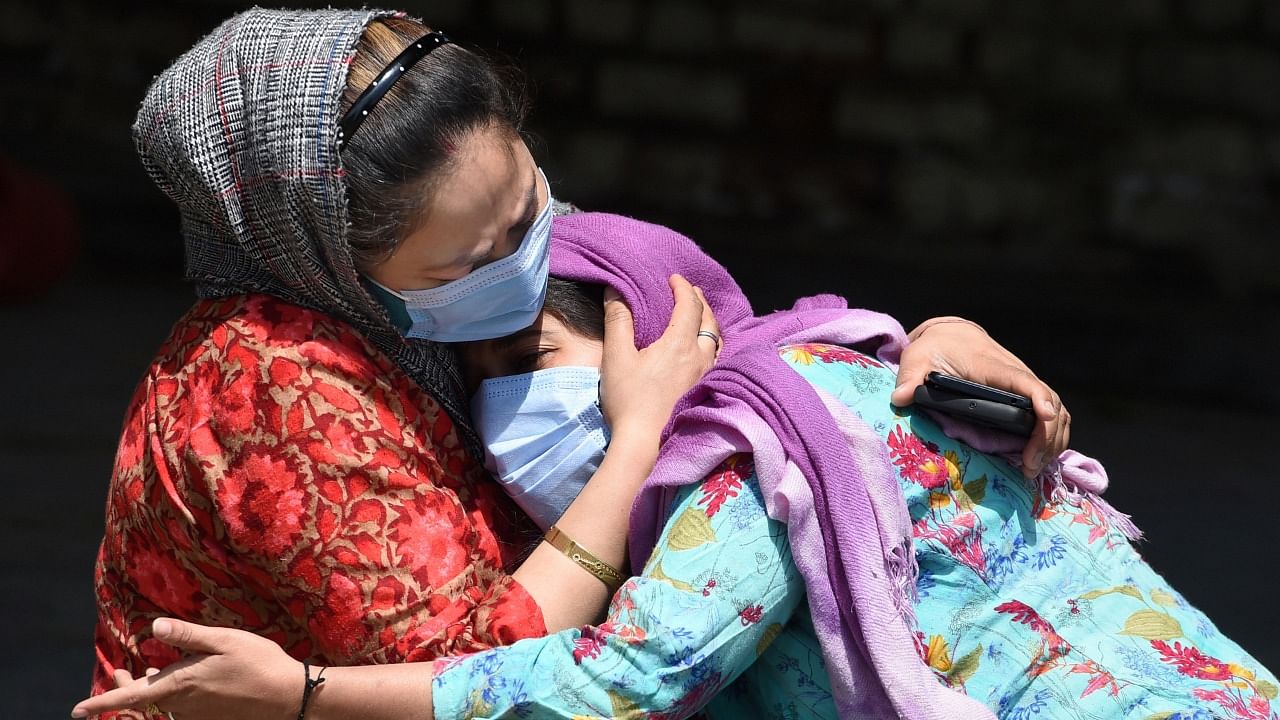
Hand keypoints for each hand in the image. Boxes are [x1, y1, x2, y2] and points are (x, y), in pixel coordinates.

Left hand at [71, 618, 299, 719]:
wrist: (288, 697)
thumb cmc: (259, 664)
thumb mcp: (225, 641)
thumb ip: (188, 635)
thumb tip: (153, 626)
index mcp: (181, 684)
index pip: (132, 696)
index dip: (102, 702)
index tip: (77, 710)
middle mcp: (183, 704)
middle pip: (144, 698)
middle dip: (124, 687)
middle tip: (115, 672)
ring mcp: (196, 713)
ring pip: (163, 701)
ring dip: (153, 686)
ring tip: (148, 670)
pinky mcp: (209, 717)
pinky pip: (181, 705)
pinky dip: (173, 692)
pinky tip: (181, 678)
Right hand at [598, 274, 718, 442]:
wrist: (645, 444)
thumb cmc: (629, 400)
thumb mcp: (617, 357)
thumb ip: (618, 321)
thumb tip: (615, 292)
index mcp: (680, 344)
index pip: (689, 305)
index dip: (683, 288)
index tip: (673, 278)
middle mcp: (701, 357)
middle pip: (709, 320)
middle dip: (700, 302)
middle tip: (690, 292)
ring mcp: (707, 376)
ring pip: (718, 340)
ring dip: (709, 322)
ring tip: (700, 316)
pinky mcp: (706, 392)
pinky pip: (718, 358)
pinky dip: (713, 344)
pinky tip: (704, 350)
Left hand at [891, 318, 1069, 477]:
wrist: (951, 337)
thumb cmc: (936, 348)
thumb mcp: (918, 359)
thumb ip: (909, 377)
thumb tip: (900, 398)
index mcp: (995, 368)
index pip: (1027, 383)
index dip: (1041, 400)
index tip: (1045, 419)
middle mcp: (1018, 376)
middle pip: (1051, 404)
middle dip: (1048, 437)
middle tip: (1031, 466)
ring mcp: (1025, 387)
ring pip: (1057, 413)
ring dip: (1052, 442)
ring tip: (1033, 469)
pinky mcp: (1024, 397)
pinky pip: (1050, 418)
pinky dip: (1050, 439)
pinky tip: (1036, 460)